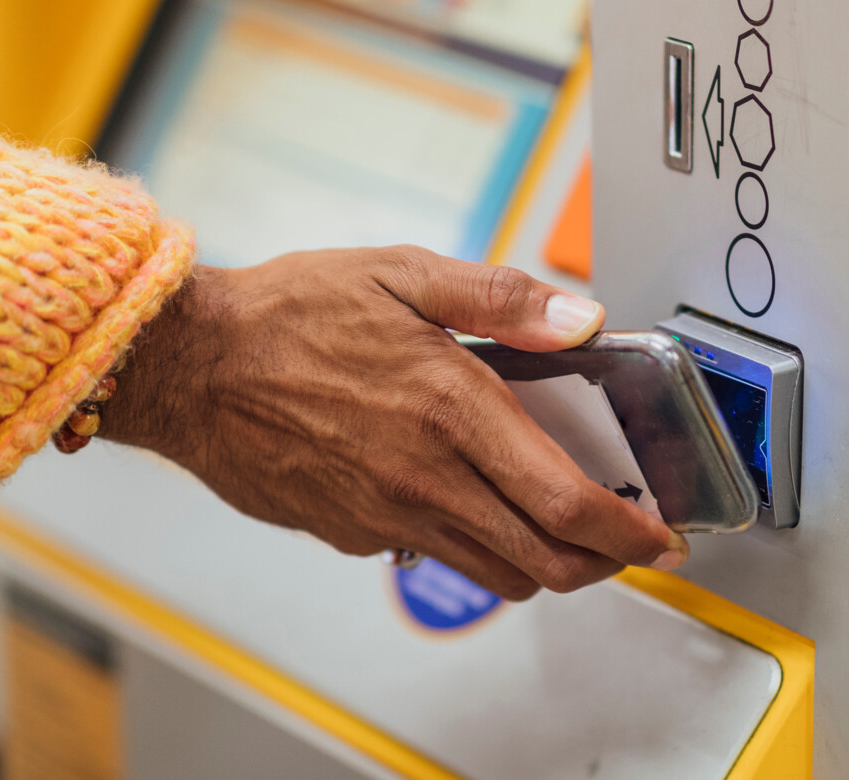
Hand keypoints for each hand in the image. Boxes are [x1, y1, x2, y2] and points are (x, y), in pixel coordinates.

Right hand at [101, 247, 689, 599]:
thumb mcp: (402, 273)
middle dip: (602, 564)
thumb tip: (582, 318)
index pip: (568, 502)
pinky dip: (471, 547)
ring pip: (494, 574)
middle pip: (544, 561)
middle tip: (622, 541)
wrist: (190, 366)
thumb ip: (502, 298)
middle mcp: (426, 477)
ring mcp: (386, 516)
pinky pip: (433, 558)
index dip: (629, 532)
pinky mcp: (350, 534)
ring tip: (555, 525)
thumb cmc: (287, 315)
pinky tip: (465, 501)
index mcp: (453, 409)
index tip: (658, 534)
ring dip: (541, 564)